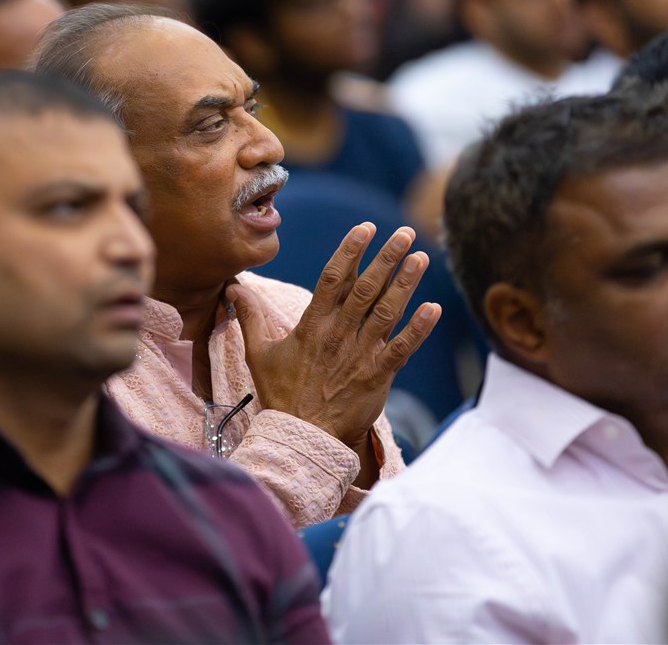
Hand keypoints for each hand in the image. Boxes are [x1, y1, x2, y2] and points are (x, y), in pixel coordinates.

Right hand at [226, 223, 440, 451]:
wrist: (301, 437)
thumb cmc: (281, 395)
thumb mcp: (258, 353)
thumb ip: (249, 317)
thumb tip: (233, 288)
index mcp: (312, 326)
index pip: (332, 279)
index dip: (349, 251)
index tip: (364, 229)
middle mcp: (338, 334)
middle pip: (365, 289)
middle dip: (386, 259)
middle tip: (403, 234)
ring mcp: (359, 354)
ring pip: (386, 312)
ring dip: (405, 284)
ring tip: (420, 258)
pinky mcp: (377, 376)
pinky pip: (401, 349)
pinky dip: (418, 329)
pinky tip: (433, 308)